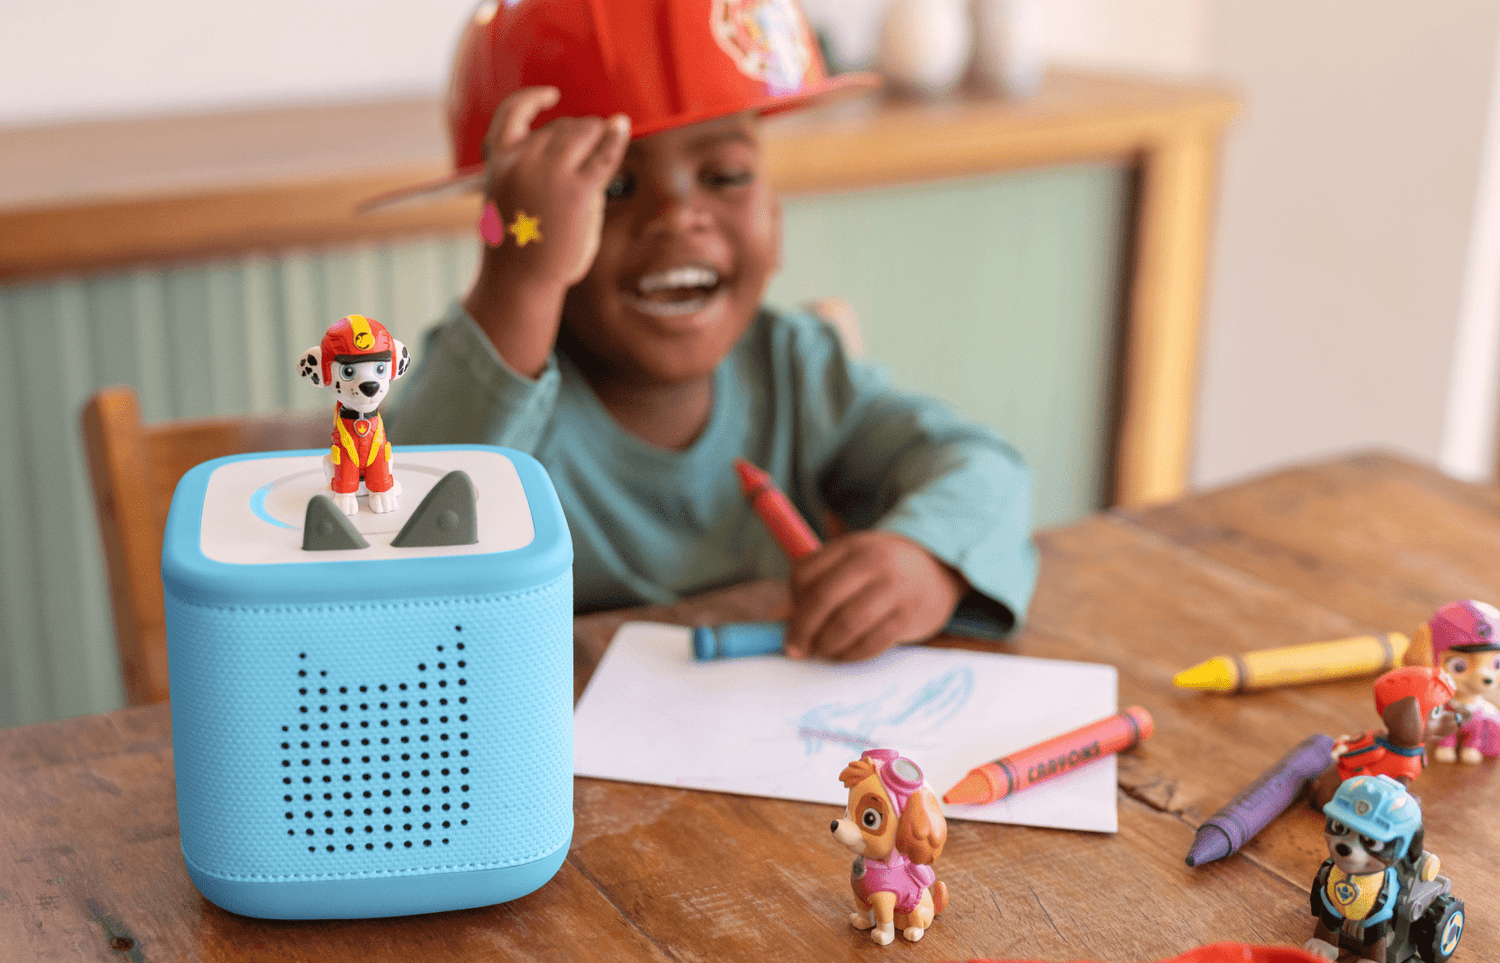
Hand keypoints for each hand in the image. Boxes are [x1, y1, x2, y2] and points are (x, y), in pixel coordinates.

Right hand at [464, 87, 630, 375]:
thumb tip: (574, 154)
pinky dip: (615, 138)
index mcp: (497, 161)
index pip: (511, 113)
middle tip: (588, 156)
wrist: (517, 281)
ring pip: (582, 133)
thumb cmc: (515, 248)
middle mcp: (521, 160)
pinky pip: (603, 155)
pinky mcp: (577, 191)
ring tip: (601, 154)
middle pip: (559, 127)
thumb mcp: (507, 198)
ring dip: (596, 137)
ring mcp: (549, 173)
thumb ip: (528, 171)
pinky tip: (622, 126)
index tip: (550, 95)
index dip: (532, 99)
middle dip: (578, 135)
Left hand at [783, 531, 966, 660]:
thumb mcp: (853, 560)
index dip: (792, 601)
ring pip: (847, 624)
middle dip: (802, 630)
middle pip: (823, 599)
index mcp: (850, 546)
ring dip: (827, 645)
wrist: (940, 566)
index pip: (805, 573)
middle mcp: (872, 563)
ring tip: (822, 652)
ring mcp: (894, 588)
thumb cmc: (883, 569)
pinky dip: (852, 655)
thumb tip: (782, 615)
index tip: (790, 619)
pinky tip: (845, 656)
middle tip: (795, 648)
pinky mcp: (909, 614)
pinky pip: (873, 642)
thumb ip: (821, 580)